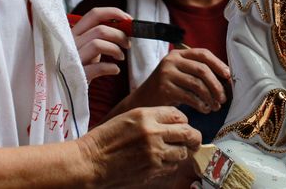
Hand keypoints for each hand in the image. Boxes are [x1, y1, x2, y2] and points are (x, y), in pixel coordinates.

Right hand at [71, 7, 130, 81]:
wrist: (64, 89)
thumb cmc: (80, 64)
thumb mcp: (87, 46)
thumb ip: (100, 35)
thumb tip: (125, 27)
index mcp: (74, 32)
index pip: (94, 14)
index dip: (114, 13)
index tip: (128, 19)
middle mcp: (70, 43)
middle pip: (100, 30)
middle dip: (120, 35)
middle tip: (127, 44)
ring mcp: (72, 59)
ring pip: (98, 44)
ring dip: (116, 49)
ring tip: (121, 57)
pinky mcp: (76, 75)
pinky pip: (97, 67)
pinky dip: (111, 67)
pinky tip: (115, 70)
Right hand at [79, 106, 201, 187]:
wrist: (90, 162)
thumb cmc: (105, 139)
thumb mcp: (128, 118)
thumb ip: (152, 118)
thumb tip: (174, 122)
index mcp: (145, 115)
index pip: (178, 115)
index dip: (184, 120)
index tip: (183, 125)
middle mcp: (153, 133)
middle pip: (188, 133)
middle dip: (193, 137)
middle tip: (194, 140)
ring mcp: (154, 153)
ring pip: (183, 152)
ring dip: (182, 151)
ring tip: (174, 151)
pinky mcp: (153, 170)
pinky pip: (172, 166)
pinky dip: (171, 163)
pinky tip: (161, 161)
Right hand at [134, 48, 230, 113]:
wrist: (142, 101)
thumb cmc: (167, 89)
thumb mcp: (180, 74)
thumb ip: (197, 72)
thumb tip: (226, 79)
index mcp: (178, 53)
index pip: (203, 53)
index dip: (218, 64)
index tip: (228, 76)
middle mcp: (171, 60)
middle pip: (202, 69)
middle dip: (216, 85)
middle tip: (223, 98)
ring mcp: (167, 73)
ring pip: (197, 84)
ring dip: (210, 96)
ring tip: (215, 106)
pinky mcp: (164, 88)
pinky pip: (189, 96)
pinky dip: (201, 104)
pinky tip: (204, 109)